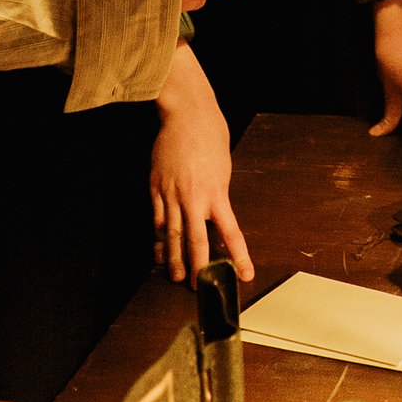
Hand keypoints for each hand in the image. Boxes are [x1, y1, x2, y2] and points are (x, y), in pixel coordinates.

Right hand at [152, 42, 253, 284]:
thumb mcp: (223, 170)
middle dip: (197, 267)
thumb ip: (217, 196)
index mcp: (216, 193)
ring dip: (172, 258)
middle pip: (195, 241)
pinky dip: (158, 236)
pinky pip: (156, 218)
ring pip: (171, 234)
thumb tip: (214, 219)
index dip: (239, 256)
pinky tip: (158, 248)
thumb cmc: (211, 137)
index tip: (245, 274)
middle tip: (196, 287)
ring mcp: (171, 193)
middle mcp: (193, 197)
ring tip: (174, 276)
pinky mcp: (155, 186)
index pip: (230, 232)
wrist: (187, 115)